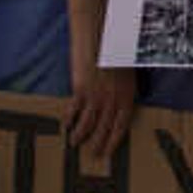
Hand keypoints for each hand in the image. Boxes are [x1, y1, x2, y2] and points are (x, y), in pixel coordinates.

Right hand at [63, 51, 135, 165]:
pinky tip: (66, 125)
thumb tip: (117, 103)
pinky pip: (74, 110)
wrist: (100, 36)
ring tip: (75, 143)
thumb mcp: (126, 71)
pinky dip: (69, 119)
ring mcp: (97, 96)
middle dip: (98, 144)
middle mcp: (113, 99)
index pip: (122, 125)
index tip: (108, 152)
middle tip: (93, 156)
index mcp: (127, 95)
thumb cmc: (115, 50)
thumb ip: (122, 89)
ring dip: (81, 135)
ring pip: (88, 124)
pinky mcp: (81, 90)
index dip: (114, 141)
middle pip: (105, 128)